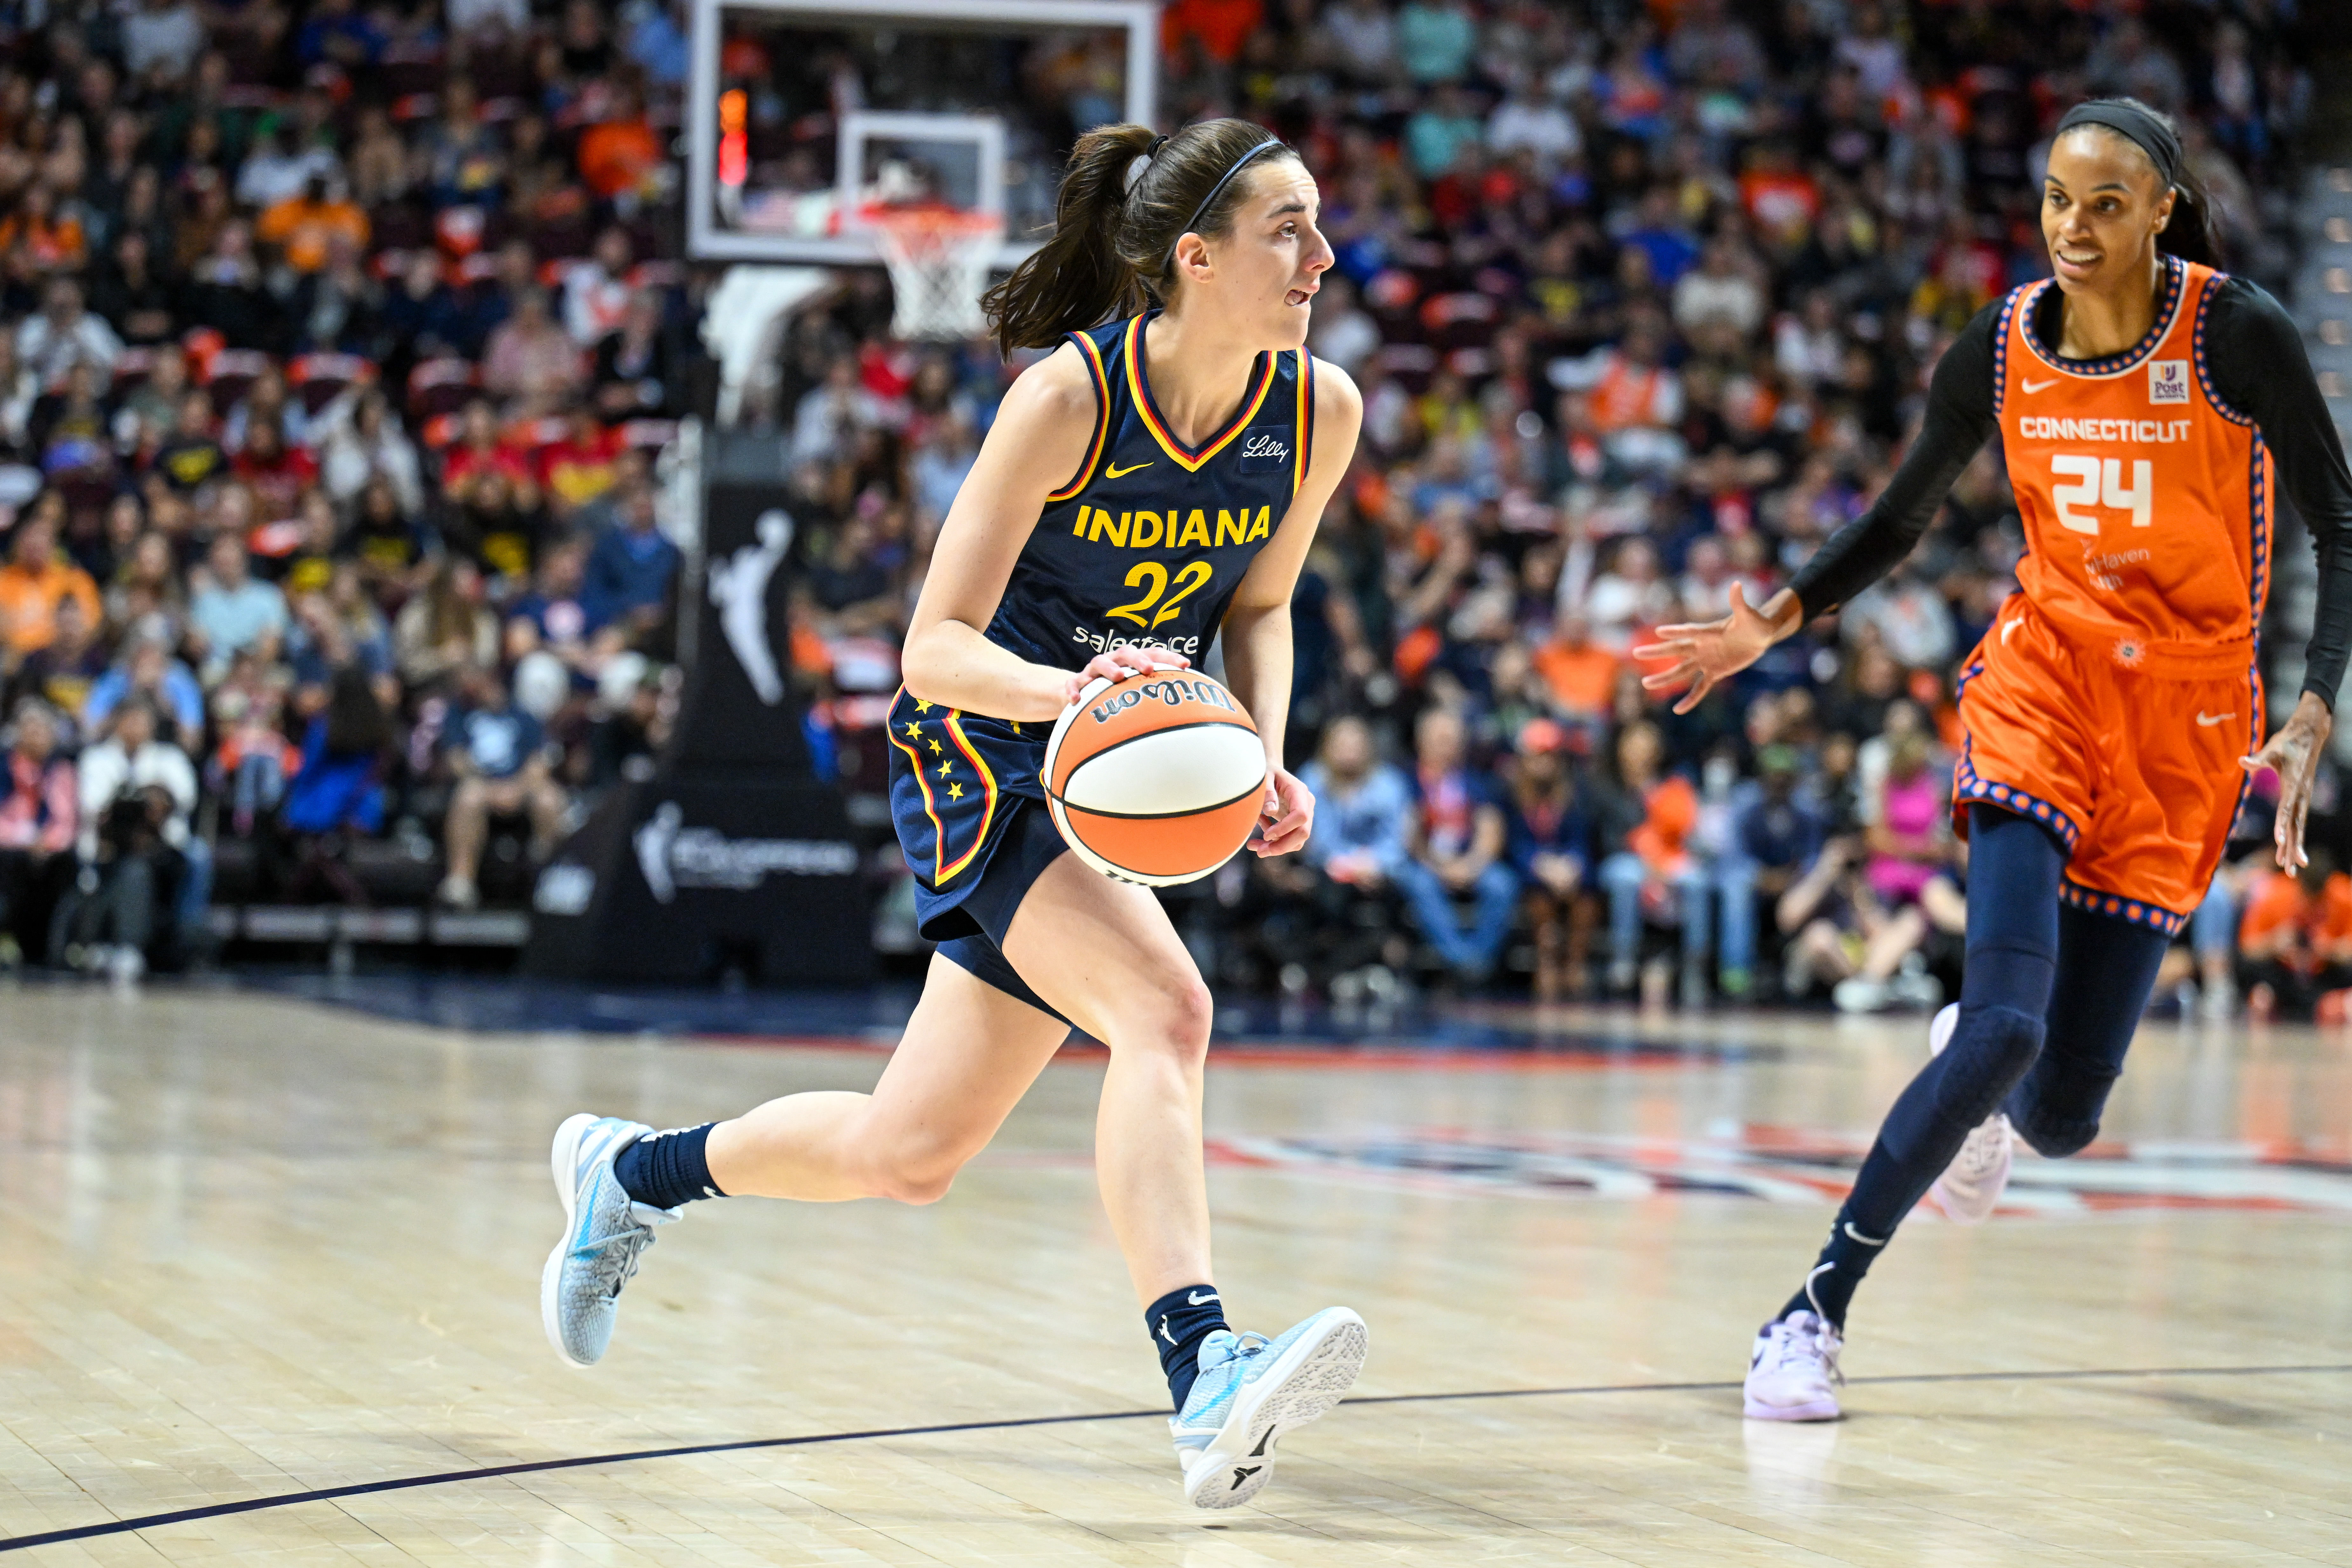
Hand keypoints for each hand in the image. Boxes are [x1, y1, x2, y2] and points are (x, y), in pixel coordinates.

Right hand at [1061, 646, 1188, 707]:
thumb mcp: (1134, 691)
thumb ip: (1154, 695)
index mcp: (1130, 661)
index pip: (1152, 653)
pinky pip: (1073, 684)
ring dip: (1109, 668)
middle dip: (1139, 659)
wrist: (1080, 692)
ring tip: (1118, 677)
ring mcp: (1093, 671)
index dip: (1168, 657)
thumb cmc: (1115, 692)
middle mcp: (1113, 661)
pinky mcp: (1076, 683)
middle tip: (1150, 669)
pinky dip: (1075, 690)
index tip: (1185, 665)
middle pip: (1126, 652)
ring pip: (1099, 662)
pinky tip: (1077, 700)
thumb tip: (1187, 711)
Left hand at [1251, 764, 1312, 856]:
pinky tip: (1259, 836)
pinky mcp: (1296, 823)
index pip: (1301, 815)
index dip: (1285, 828)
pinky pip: (1290, 839)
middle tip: (1259, 852)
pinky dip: (1275, 843)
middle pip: (1303, 833)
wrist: (1272, 772)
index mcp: (1299, 792)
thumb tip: (1270, 812)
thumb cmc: (1266, 772)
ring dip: (1276, 848)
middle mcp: (1306, 805)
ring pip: (1297, 841)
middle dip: (1282, 846)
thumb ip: (1267, 792)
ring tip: (1253, 847)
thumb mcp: (1264, 777)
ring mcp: (1304, 815)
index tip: (1266, 835)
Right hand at [1634, 584, 1802, 714]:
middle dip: (1657, 652)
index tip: (1659, 632)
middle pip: (1676, 649)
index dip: (1676, 631)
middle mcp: (1702, 645)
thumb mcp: (1749, 615)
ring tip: (1646, 683)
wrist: (1759, 636)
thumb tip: (1737, 584)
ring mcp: (1706, 660)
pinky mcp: (1714, 672)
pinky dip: (1690, 699)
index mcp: (1708, 631)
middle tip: (1636, 652)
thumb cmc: (1754, 622)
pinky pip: (1700, 687)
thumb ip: (1739, 602)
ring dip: (1665, 678)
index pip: (1690, 631)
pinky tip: (1678, 709)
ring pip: (1681, 671)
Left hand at [2243, 690, 2332, 869]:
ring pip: (2300, 827)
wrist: (2310, 734)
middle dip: (2292, 847)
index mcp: (2294, 784)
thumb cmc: (2288, 741)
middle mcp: (2301, 794)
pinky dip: (2296, 836)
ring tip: (2292, 869)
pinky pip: (2299, 821)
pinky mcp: (2303, 797)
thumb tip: (2243, 761)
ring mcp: (2304, 797)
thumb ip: (2259, 758)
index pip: (2287, 808)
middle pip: (2297, 825)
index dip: (2282, 824)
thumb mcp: (2273, 748)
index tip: (2279, 840)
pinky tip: (2292, 850)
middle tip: (2289, 869)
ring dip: (2295, 847)